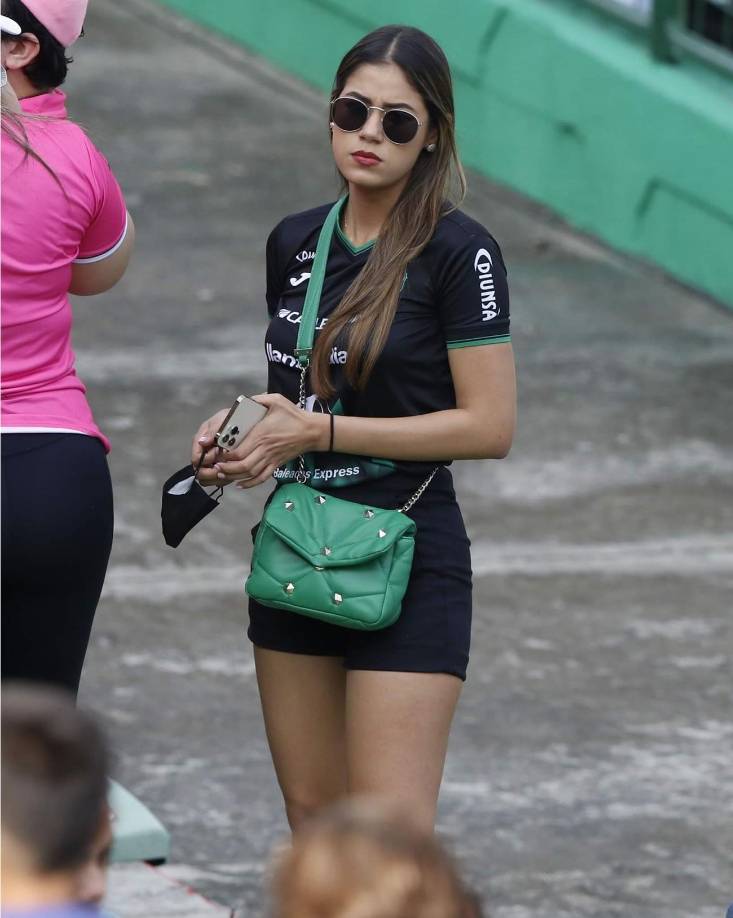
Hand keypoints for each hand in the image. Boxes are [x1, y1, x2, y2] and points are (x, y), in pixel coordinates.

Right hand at [190, 408, 227, 485]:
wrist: (243, 420)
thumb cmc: (230, 419)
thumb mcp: (220, 421)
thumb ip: (211, 431)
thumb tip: (202, 442)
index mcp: (201, 443)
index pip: (196, 458)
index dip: (204, 460)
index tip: (215, 457)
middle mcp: (204, 454)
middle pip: (199, 471)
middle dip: (208, 473)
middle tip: (220, 470)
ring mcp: (212, 463)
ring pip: (207, 479)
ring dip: (216, 478)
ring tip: (226, 474)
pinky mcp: (221, 468)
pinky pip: (217, 480)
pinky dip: (223, 479)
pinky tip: (231, 475)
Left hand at [210, 393, 325, 489]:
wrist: (312, 431)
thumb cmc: (294, 415)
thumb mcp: (276, 400)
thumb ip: (258, 399)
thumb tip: (242, 400)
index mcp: (261, 434)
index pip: (239, 451)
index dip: (226, 456)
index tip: (218, 453)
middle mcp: (265, 449)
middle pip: (242, 465)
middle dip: (227, 468)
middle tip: (216, 466)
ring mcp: (271, 459)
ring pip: (250, 473)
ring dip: (235, 476)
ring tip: (223, 474)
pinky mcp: (277, 464)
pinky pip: (262, 478)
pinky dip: (250, 484)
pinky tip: (240, 484)